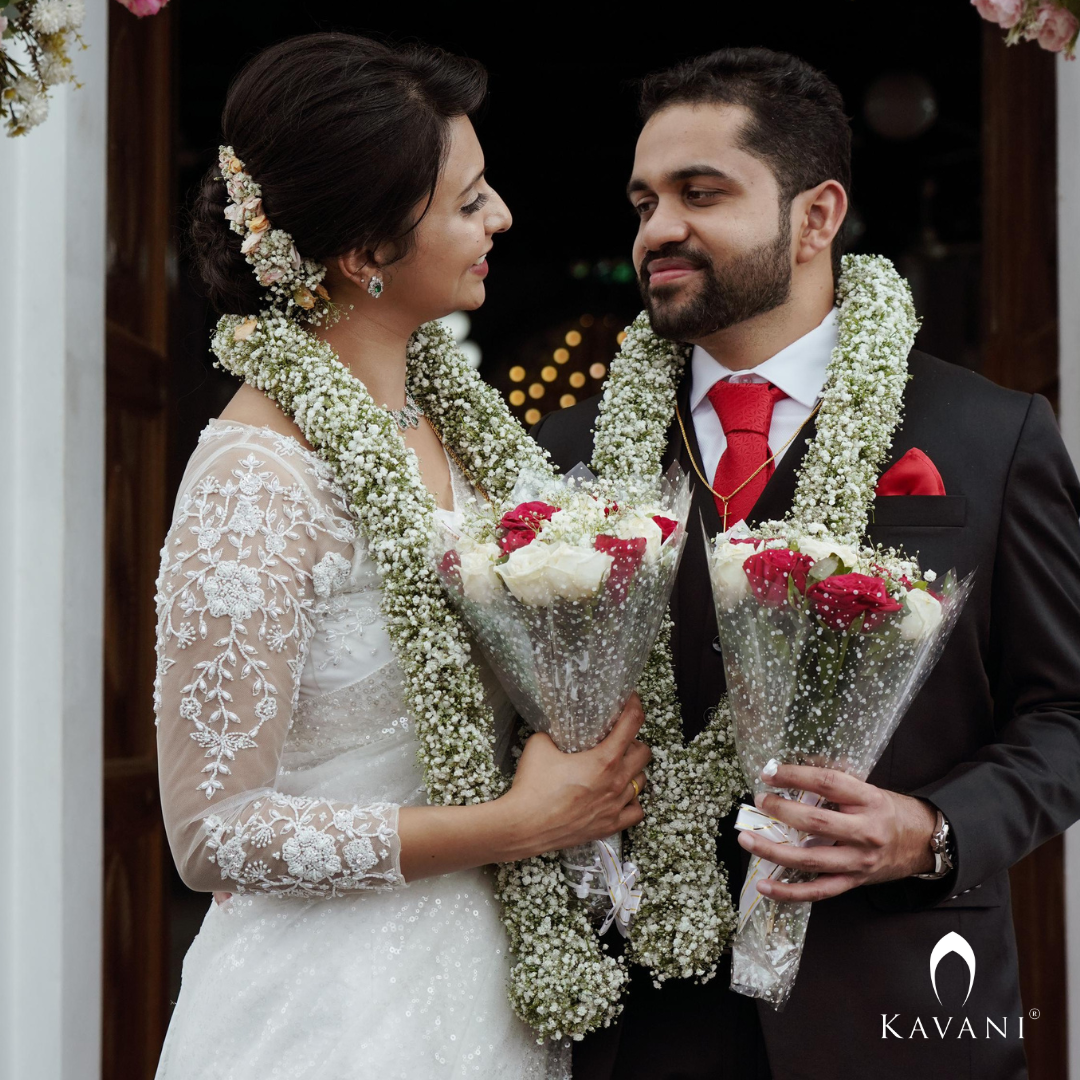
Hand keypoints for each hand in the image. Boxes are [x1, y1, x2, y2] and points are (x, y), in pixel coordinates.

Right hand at [505, 693, 651, 858]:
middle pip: (644, 753)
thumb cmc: (532, 787)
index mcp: (604, 760)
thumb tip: (557, 729)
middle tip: (619, 739)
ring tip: (618, 767)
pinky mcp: (609, 826)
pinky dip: (632, 801)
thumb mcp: (540, 744)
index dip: (635, 706)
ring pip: (642, 782)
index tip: (632, 699)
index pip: (632, 723)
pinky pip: (636, 811)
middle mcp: (616, 783)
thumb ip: (554, 733)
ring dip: (633, 770)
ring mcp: (615, 806)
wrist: (524, 826)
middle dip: (635, 741)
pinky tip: (619, 796)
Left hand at [737, 763, 936, 901]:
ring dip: (773, 851)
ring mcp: (859, 861)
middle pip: (816, 822)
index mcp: (869, 800)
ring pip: (810, 860)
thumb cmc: (888, 811)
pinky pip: (818, 891)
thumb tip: (790, 771)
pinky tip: (764, 886)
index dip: (796, 776)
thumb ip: (834, 783)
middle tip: (759, 801)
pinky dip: (788, 891)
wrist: (924, 843)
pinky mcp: (854, 882)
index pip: (828, 783)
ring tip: (747, 839)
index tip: (769, 773)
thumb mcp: (868, 789)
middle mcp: (865, 832)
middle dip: (781, 811)